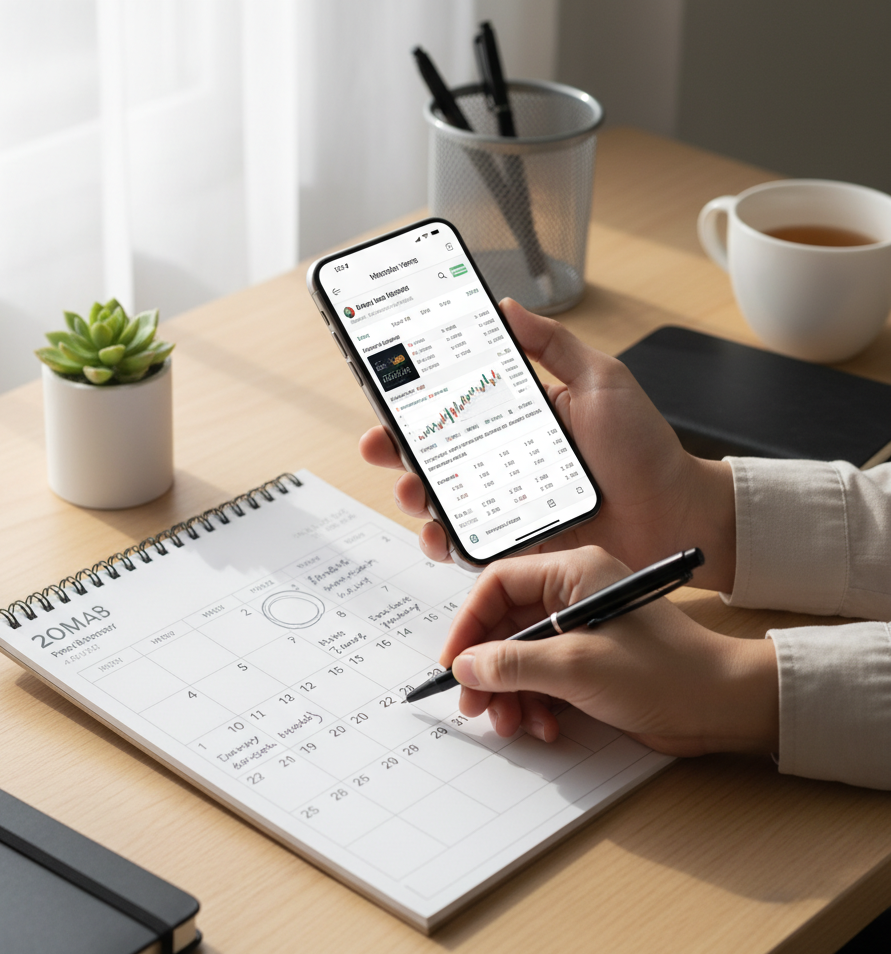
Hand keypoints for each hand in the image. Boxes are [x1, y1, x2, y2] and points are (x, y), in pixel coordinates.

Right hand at [359, 299, 736, 592]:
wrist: (674, 514)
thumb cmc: (644, 450)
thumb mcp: (602, 381)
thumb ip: (554, 345)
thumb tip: (508, 307)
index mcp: (517, 417)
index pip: (454, 402)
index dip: (415, 396)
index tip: (386, 384)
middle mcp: (502, 459)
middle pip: (433, 452)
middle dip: (396, 446)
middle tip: (380, 442)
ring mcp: (503, 503)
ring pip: (439, 499)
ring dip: (412, 492)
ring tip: (411, 488)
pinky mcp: (512, 543)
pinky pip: (466, 544)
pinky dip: (443, 542)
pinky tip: (439, 533)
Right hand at [440, 546, 777, 756]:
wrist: (723, 707)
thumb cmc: (664, 673)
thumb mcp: (577, 667)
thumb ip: (513, 664)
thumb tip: (464, 667)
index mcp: (573, 573)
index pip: (499, 584)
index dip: (470, 623)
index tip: (455, 663)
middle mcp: (573, 595)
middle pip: (505, 626)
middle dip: (489, 669)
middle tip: (475, 706)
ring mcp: (581, 631)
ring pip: (520, 658)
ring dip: (510, 694)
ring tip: (513, 724)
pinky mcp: (589, 663)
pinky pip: (543, 679)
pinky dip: (536, 704)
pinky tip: (546, 727)